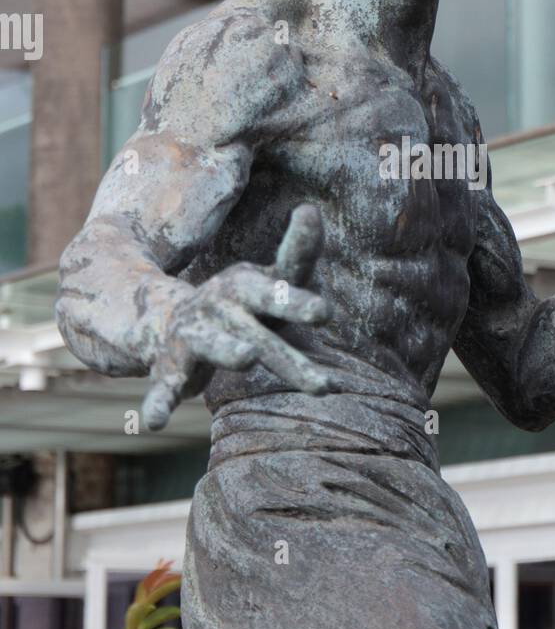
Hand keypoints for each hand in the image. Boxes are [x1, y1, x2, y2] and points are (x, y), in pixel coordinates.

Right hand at [141, 204, 331, 430]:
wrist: (162, 318)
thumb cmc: (237, 304)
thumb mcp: (266, 280)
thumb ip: (298, 254)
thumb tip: (311, 207)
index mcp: (245, 288)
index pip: (276, 293)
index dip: (299, 303)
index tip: (327, 315)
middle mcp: (218, 307)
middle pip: (258, 332)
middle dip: (287, 355)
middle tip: (318, 377)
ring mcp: (192, 336)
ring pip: (213, 346)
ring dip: (229, 350)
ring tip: (247, 356)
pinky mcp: (169, 368)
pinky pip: (162, 388)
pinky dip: (157, 403)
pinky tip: (152, 421)